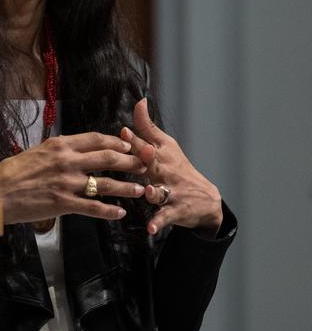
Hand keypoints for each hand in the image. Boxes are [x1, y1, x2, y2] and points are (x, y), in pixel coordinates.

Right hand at [0, 132, 146, 223]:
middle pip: (107, 158)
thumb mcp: (34, 152)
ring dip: (126, 187)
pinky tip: (119, 213)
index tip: (128, 144)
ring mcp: (66, 183)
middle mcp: (65, 161)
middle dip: (130, 161)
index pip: (96, 139)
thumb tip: (73, 148)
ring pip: (105, 183)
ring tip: (140, 190)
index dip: (117, 141)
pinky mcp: (63, 203)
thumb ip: (57, 150)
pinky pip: (92, 207)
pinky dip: (108, 211)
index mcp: (58, 145)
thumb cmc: (10, 173)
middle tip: (144, 165)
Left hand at [123, 98, 223, 237]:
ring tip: (149, 193)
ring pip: (161, 192)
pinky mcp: (175, 211)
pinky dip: (158, 222)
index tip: (124, 131)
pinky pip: (165, 217)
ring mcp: (172, 192)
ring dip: (155, 192)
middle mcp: (166, 171)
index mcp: (161, 155)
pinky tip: (150, 228)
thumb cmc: (177, 168)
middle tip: (141, 154)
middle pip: (154, 164)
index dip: (136, 138)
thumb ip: (148, 127)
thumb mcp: (166, 146)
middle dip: (146, 159)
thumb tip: (140, 102)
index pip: (147, 144)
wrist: (206, 199)